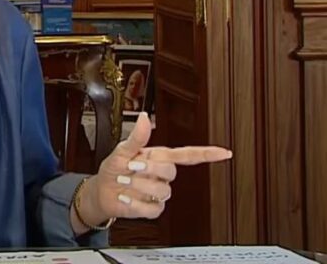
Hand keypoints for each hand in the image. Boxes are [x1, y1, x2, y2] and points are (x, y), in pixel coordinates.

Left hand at [79, 112, 232, 223]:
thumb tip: (144, 117)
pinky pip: (152, 208)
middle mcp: (161, 174)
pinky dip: (135, 203)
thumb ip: (136, 137)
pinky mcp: (153, 208)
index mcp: (158, 157)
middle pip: (171, 171)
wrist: (102, 191)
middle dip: (150, 169)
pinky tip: (125, 197)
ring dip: (139, 186)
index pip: (187, 155)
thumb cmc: (113, 169)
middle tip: (130, 167)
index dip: (207, 154)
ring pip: (163, 191)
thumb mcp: (121, 150)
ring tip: (123, 181)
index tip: (224, 152)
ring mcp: (159, 192)